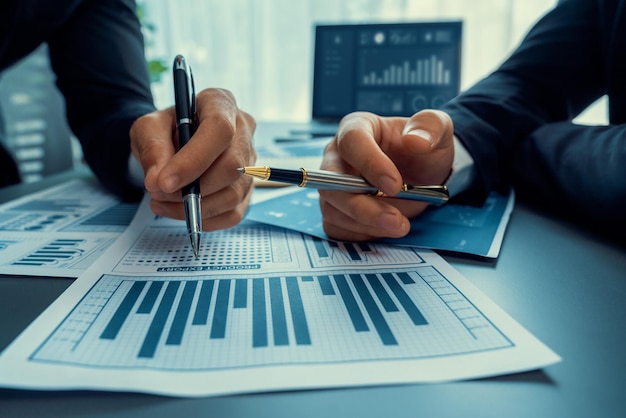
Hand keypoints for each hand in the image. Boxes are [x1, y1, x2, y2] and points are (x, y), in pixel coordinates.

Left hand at [130, 88, 255, 230]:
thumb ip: (152, 149)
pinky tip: (180, 212)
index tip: (165, 182)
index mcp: (221, 104)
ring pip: (233, 193)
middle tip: (159, 193)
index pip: (220, 130)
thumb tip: (158, 181)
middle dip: (194, 189)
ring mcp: (250, 161)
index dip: (194, 159)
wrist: (172, 144)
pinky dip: (205, 220)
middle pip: (232, 166)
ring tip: (163, 202)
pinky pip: (233, 213)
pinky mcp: (247, 188)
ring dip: (195, 207)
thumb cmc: (164, 131)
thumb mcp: (147, 129)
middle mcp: (243, 130)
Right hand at [319, 110, 453, 240]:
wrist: (422, 173)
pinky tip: (384, 229)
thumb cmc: (424, 146)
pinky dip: (361, 233)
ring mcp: (332, 185)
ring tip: (400, 225)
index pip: (351, 142)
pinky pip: (336, 227)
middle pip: (332, 183)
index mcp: (356, 127)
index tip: (395, 186)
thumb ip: (430, 126)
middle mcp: (336, 156)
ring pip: (334, 210)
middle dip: (363, 207)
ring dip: (367, 224)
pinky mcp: (335, 209)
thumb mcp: (437, 129)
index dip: (370, 164)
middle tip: (396, 220)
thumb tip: (415, 141)